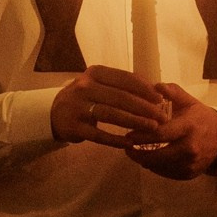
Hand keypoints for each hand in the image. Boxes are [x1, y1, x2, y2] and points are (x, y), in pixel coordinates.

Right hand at [50, 64, 170, 148]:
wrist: (55, 113)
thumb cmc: (86, 97)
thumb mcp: (100, 84)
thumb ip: (123, 84)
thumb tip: (155, 89)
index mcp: (95, 73)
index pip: (125, 79)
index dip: (145, 89)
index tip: (161, 99)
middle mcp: (85, 87)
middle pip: (121, 97)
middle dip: (145, 108)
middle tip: (162, 117)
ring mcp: (78, 107)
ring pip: (111, 114)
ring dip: (134, 121)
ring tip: (152, 128)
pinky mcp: (74, 126)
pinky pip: (98, 135)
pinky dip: (115, 139)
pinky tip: (130, 143)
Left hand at [123, 84, 216, 180]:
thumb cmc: (201, 118)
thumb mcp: (190, 102)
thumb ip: (173, 92)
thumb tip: (156, 86)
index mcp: (189, 127)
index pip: (161, 133)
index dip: (142, 135)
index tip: (128, 134)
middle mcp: (190, 147)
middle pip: (158, 154)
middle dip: (138, 151)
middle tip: (126, 145)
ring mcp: (190, 163)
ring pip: (159, 166)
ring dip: (143, 160)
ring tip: (132, 153)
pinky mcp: (188, 174)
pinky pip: (166, 173)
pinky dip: (155, 167)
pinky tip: (147, 160)